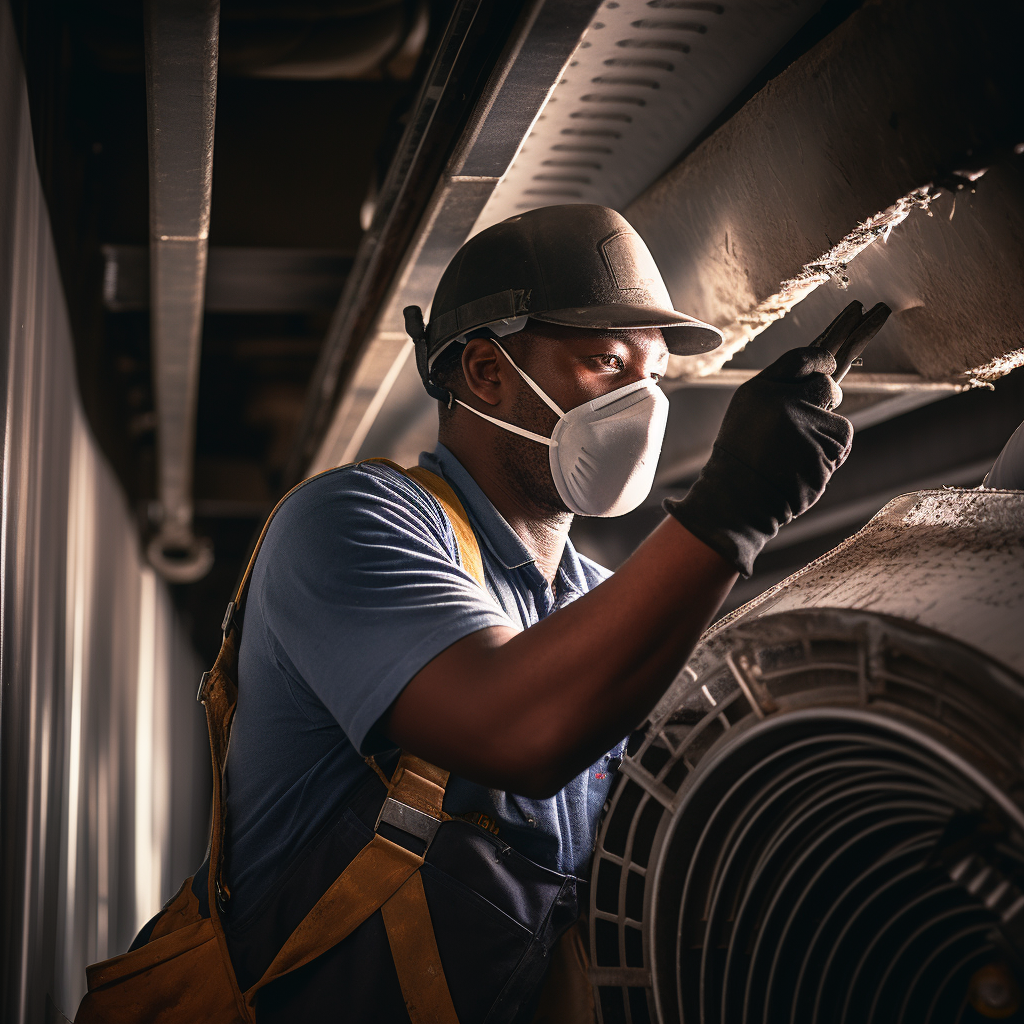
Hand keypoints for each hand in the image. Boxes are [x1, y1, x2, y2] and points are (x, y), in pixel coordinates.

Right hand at [664, 301, 890, 574]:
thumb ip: (786, 392)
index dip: (833, 334)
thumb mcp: (752, 416)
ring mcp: (803, 421)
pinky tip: (805, 466)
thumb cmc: (744, 461)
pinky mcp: (823, 443)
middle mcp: (780, 398)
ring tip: (794, 455)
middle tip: (883, 308)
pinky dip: (830, 454)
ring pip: (837, 413)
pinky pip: (841, 440)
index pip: (804, 355)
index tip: (857, 312)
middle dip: (860, 336)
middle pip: (828, 374)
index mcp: (759, 389)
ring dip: (826, 432)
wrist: (736, 502)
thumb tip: (831, 374)